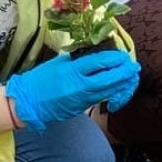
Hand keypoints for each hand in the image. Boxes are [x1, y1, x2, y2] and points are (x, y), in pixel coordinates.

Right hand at [8, 48, 141, 124]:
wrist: (27, 103)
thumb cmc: (39, 80)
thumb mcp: (56, 64)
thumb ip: (75, 59)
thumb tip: (93, 53)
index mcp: (70, 71)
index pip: (98, 62)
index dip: (113, 58)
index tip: (122, 55)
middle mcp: (78, 86)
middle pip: (108, 79)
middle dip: (123, 72)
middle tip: (134, 67)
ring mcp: (80, 99)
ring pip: (107, 91)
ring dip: (122, 84)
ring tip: (131, 77)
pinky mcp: (81, 108)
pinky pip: (100, 99)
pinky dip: (111, 93)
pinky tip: (118, 88)